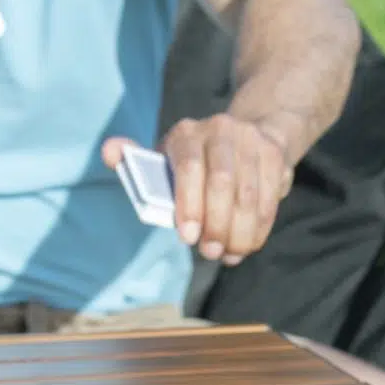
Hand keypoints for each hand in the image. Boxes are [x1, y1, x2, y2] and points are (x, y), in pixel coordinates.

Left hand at [102, 114, 293, 264]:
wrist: (247, 134)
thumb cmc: (195, 161)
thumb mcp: (166, 159)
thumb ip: (138, 162)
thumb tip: (110, 151)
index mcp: (186, 134)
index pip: (189, 168)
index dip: (189, 205)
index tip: (188, 238)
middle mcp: (220, 130)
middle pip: (223, 184)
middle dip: (216, 225)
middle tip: (210, 253)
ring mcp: (250, 141)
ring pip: (248, 196)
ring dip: (239, 232)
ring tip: (229, 254)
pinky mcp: (274, 156)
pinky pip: (268, 199)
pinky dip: (259, 228)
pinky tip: (247, 245)